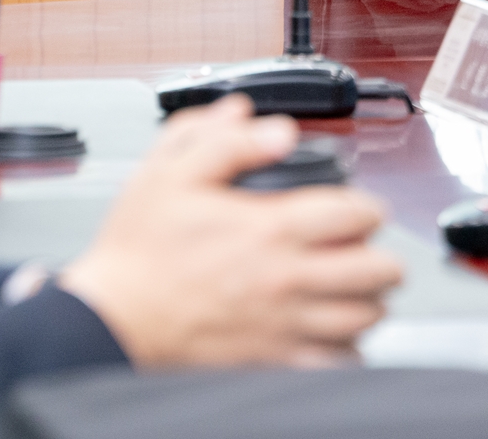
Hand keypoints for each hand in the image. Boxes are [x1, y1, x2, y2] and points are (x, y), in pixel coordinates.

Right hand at [58, 95, 403, 368]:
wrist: (107, 319)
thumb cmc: (137, 252)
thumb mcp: (170, 174)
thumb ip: (225, 140)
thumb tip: (272, 126)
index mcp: (270, 229)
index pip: (356, 214)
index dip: (368, 207)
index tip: (360, 208)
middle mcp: (285, 278)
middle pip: (375, 270)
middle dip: (380, 256)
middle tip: (367, 249)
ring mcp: (282, 323)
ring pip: (362, 318)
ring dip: (369, 300)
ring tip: (357, 288)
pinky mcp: (270, 359)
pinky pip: (333, 361)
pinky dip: (345, 348)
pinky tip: (334, 331)